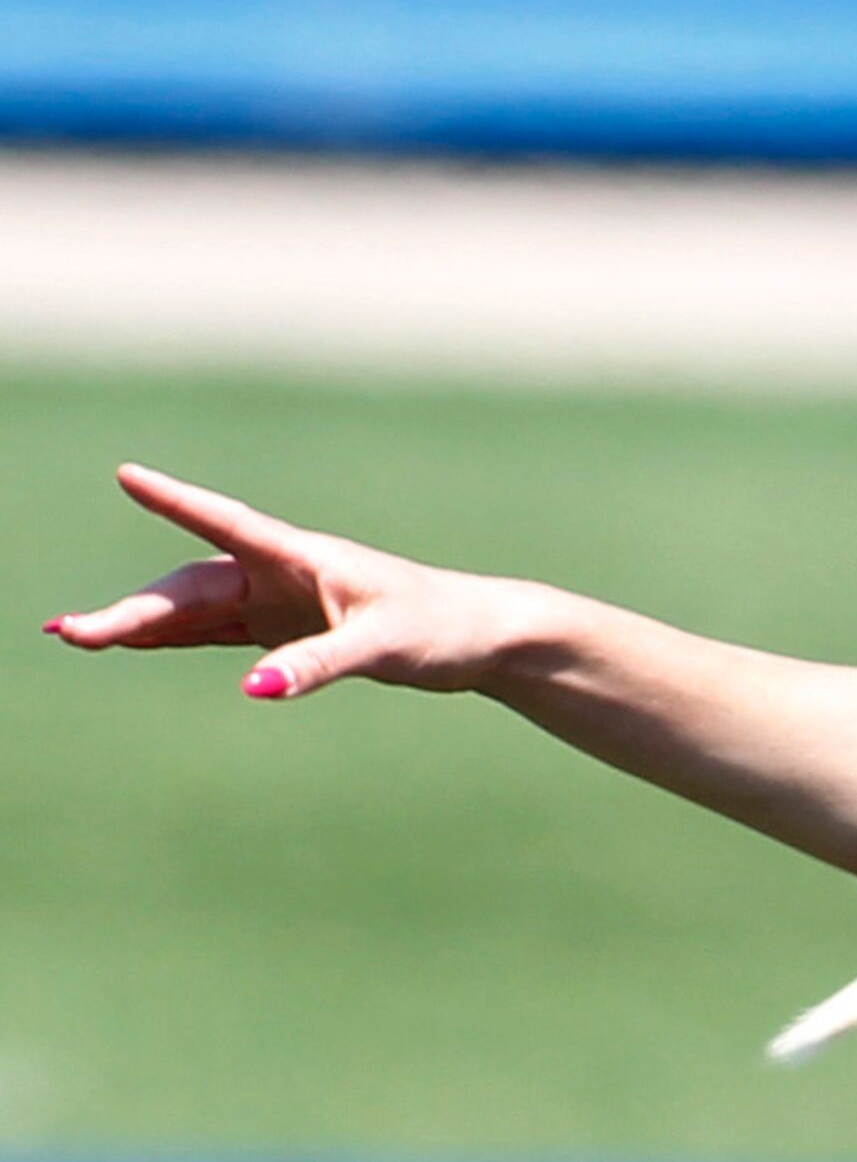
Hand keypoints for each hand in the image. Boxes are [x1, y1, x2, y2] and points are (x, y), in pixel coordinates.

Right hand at [48, 465, 523, 696]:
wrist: (481, 637)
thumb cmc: (440, 629)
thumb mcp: (380, 650)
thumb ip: (316, 665)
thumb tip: (253, 688)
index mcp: (303, 557)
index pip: (226, 523)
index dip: (176, 501)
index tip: (127, 473)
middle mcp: (283, 572)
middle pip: (192, 586)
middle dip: (130, 609)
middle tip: (70, 632)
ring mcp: (281, 600)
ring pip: (195, 608)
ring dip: (138, 621)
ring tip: (74, 635)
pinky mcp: (287, 628)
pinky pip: (216, 630)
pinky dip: (172, 635)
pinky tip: (130, 640)